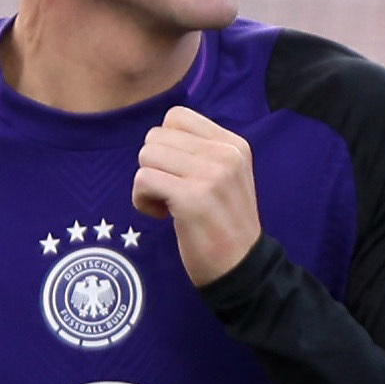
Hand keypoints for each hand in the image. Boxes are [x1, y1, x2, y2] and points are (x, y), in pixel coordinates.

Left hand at [134, 106, 260, 287]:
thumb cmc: (225, 222)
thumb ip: (200, 151)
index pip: (176, 116)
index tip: (178, 172)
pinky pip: (143, 179)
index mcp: (233, 144)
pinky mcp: (192, 198)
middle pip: (156, 136)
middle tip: (170, 192)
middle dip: (153, 165)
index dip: (165, 145)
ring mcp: (210, 175)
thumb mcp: (227, 175)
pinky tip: (161, 216)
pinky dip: (142, 200)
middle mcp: (225, 154)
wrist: (242, 267)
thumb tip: (159, 136)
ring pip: (146, 155)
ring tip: (166, 204)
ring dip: (145, 183)